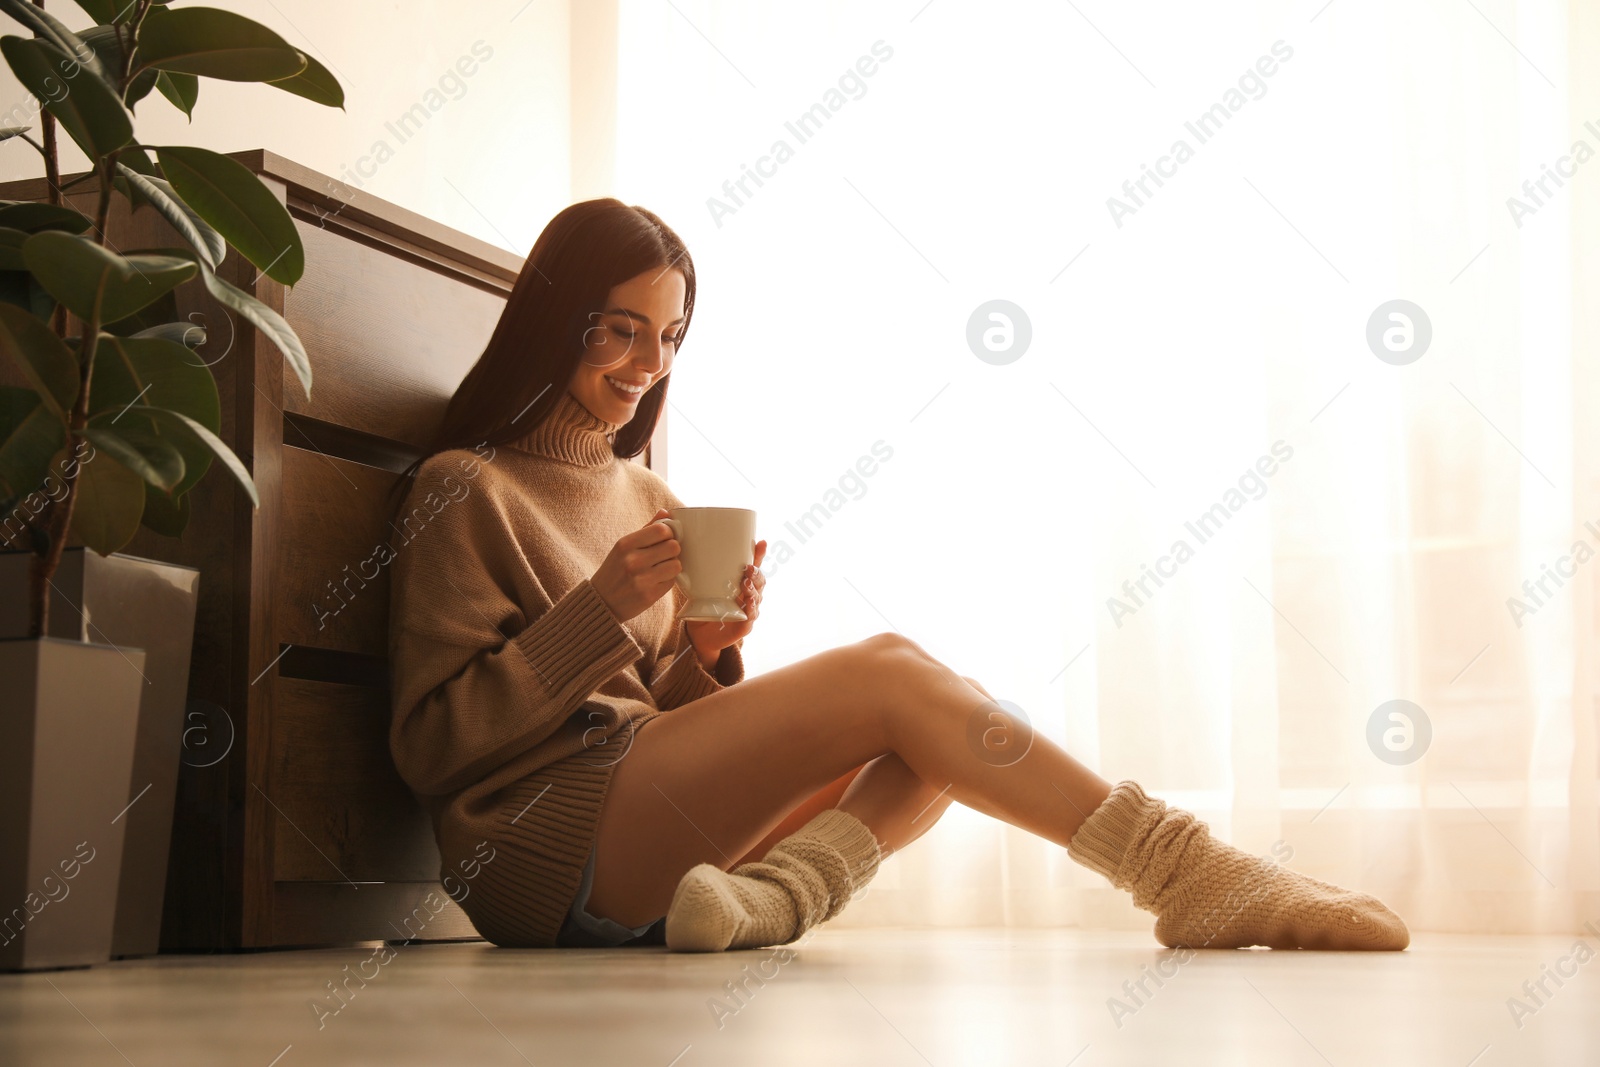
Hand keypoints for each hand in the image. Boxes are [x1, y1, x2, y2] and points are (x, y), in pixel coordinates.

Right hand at [591, 508, 680, 621]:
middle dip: (672, 550)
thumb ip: (646, 529)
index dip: (668, 534)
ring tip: (660, 569)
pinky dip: (667, 581)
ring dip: (672, 566)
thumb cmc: (615, 570)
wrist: (602, 602)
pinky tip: (655, 581)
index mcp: (626, 544)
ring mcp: (641, 579)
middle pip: (673, 546)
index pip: (662, 530)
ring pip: (676, 564)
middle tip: (663, 555)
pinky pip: (672, 582)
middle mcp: (633, 561)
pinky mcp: (649, 595)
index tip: (664, 540)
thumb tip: (666, 512)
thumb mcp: (624, 547)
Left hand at [686, 538, 765, 669]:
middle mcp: (749, 595)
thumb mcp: (703, 585)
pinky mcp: (744, 625)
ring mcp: (748, 610)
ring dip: (753, 590)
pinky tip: (748, 603)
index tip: (762, 543)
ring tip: (745, 585)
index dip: (760, 555)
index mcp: (742, 583)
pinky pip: (751, 617)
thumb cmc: (705, 606)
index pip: (755, 566)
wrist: (700, 633)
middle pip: (760, 582)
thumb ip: (702, 569)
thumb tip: (692, 547)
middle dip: (756, 574)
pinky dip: (751, 610)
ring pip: (757, 598)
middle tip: (748, 568)